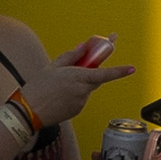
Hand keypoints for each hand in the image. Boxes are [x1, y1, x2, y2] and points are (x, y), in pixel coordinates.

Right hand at [13, 46, 130, 130]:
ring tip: (57, 86)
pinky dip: (73, 95)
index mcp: (79, 77)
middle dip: (90, 71)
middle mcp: (83, 91)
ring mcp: (81, 102)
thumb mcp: (54, 66)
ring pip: (86, 89)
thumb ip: (72, 56)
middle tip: (76, 68)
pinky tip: (58, 96)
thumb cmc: (39, 87)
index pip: (105, 73)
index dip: (120, 71)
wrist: (28, 111)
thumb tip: (84, 48)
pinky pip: (80, 99)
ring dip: (78, 84)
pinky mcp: (77, 111)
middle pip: (95, 78)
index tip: (131, 68)